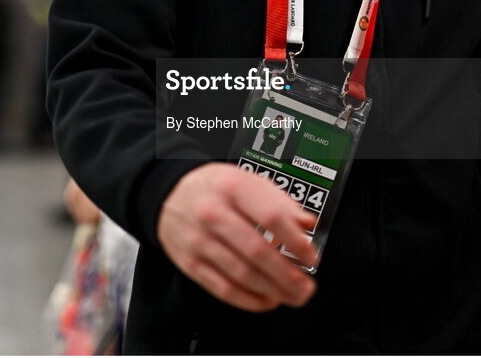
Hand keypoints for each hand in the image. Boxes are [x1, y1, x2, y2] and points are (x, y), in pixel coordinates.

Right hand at [156, 162, 318, 311]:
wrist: (170, 194)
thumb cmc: (215, 188)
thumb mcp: (247, 180)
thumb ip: (279, 200)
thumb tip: (307, 223)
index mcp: (233, 186)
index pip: (271, 216)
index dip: (296, 241)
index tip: (311, 256)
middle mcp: (213, 212)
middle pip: (257, 250)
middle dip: (287, 274)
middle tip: (306, 287)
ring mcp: (199, 240)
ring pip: (241, 273)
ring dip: (272, 290)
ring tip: (292, 295)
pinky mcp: (190, 263)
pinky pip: (223, 288)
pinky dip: (249, 299)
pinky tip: (266, 300)